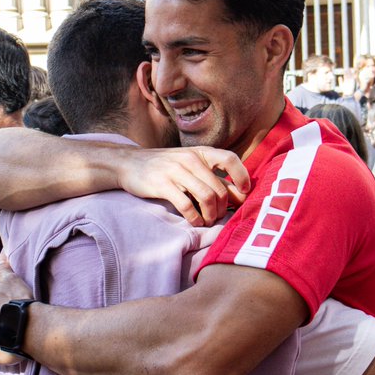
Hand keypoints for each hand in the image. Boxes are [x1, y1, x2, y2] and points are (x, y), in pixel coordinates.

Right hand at [116, 146, 249, 226]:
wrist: (129, 163)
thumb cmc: (165, 166)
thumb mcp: (190, 165)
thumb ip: (213, 177)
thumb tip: (241, 195)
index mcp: (201, 153)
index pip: (230, 159)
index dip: (242, 177)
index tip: (244, 193)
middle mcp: (190, 159)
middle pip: (219, 188)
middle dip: (223, 208)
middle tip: (218, 217)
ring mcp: (176, 171)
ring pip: (207, 197)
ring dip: (211, 215)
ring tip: (207, 221)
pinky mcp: (162, 185)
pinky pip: (187, 205)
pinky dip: (194, 218)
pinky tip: (194, 222)